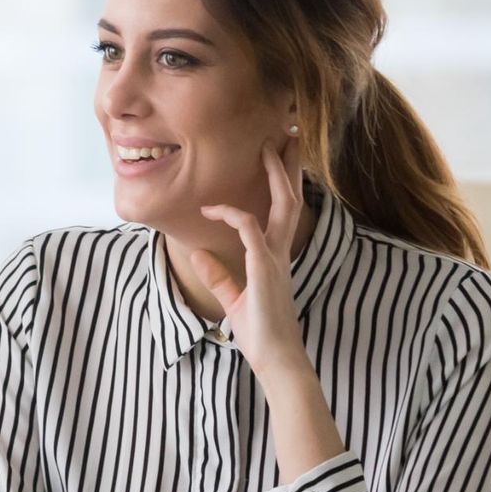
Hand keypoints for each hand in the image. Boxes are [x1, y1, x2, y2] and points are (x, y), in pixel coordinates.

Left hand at [190, 128, 307, 374]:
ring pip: (284, 204)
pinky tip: (213, 209)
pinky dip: (233, 215)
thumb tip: (198, 256)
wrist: (275, 358)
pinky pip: (251, 230)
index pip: (280, 209)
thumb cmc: (258, 333)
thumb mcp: (232, 299)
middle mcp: (280, 250)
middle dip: (291, 164)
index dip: (275, 182)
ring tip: (271, 145)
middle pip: (292, 196)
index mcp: (275, 255)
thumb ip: (218, 275)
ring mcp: (276, 257)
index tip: (264, 160)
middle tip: (290, 133)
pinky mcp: (265, 268)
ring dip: (277, 174)